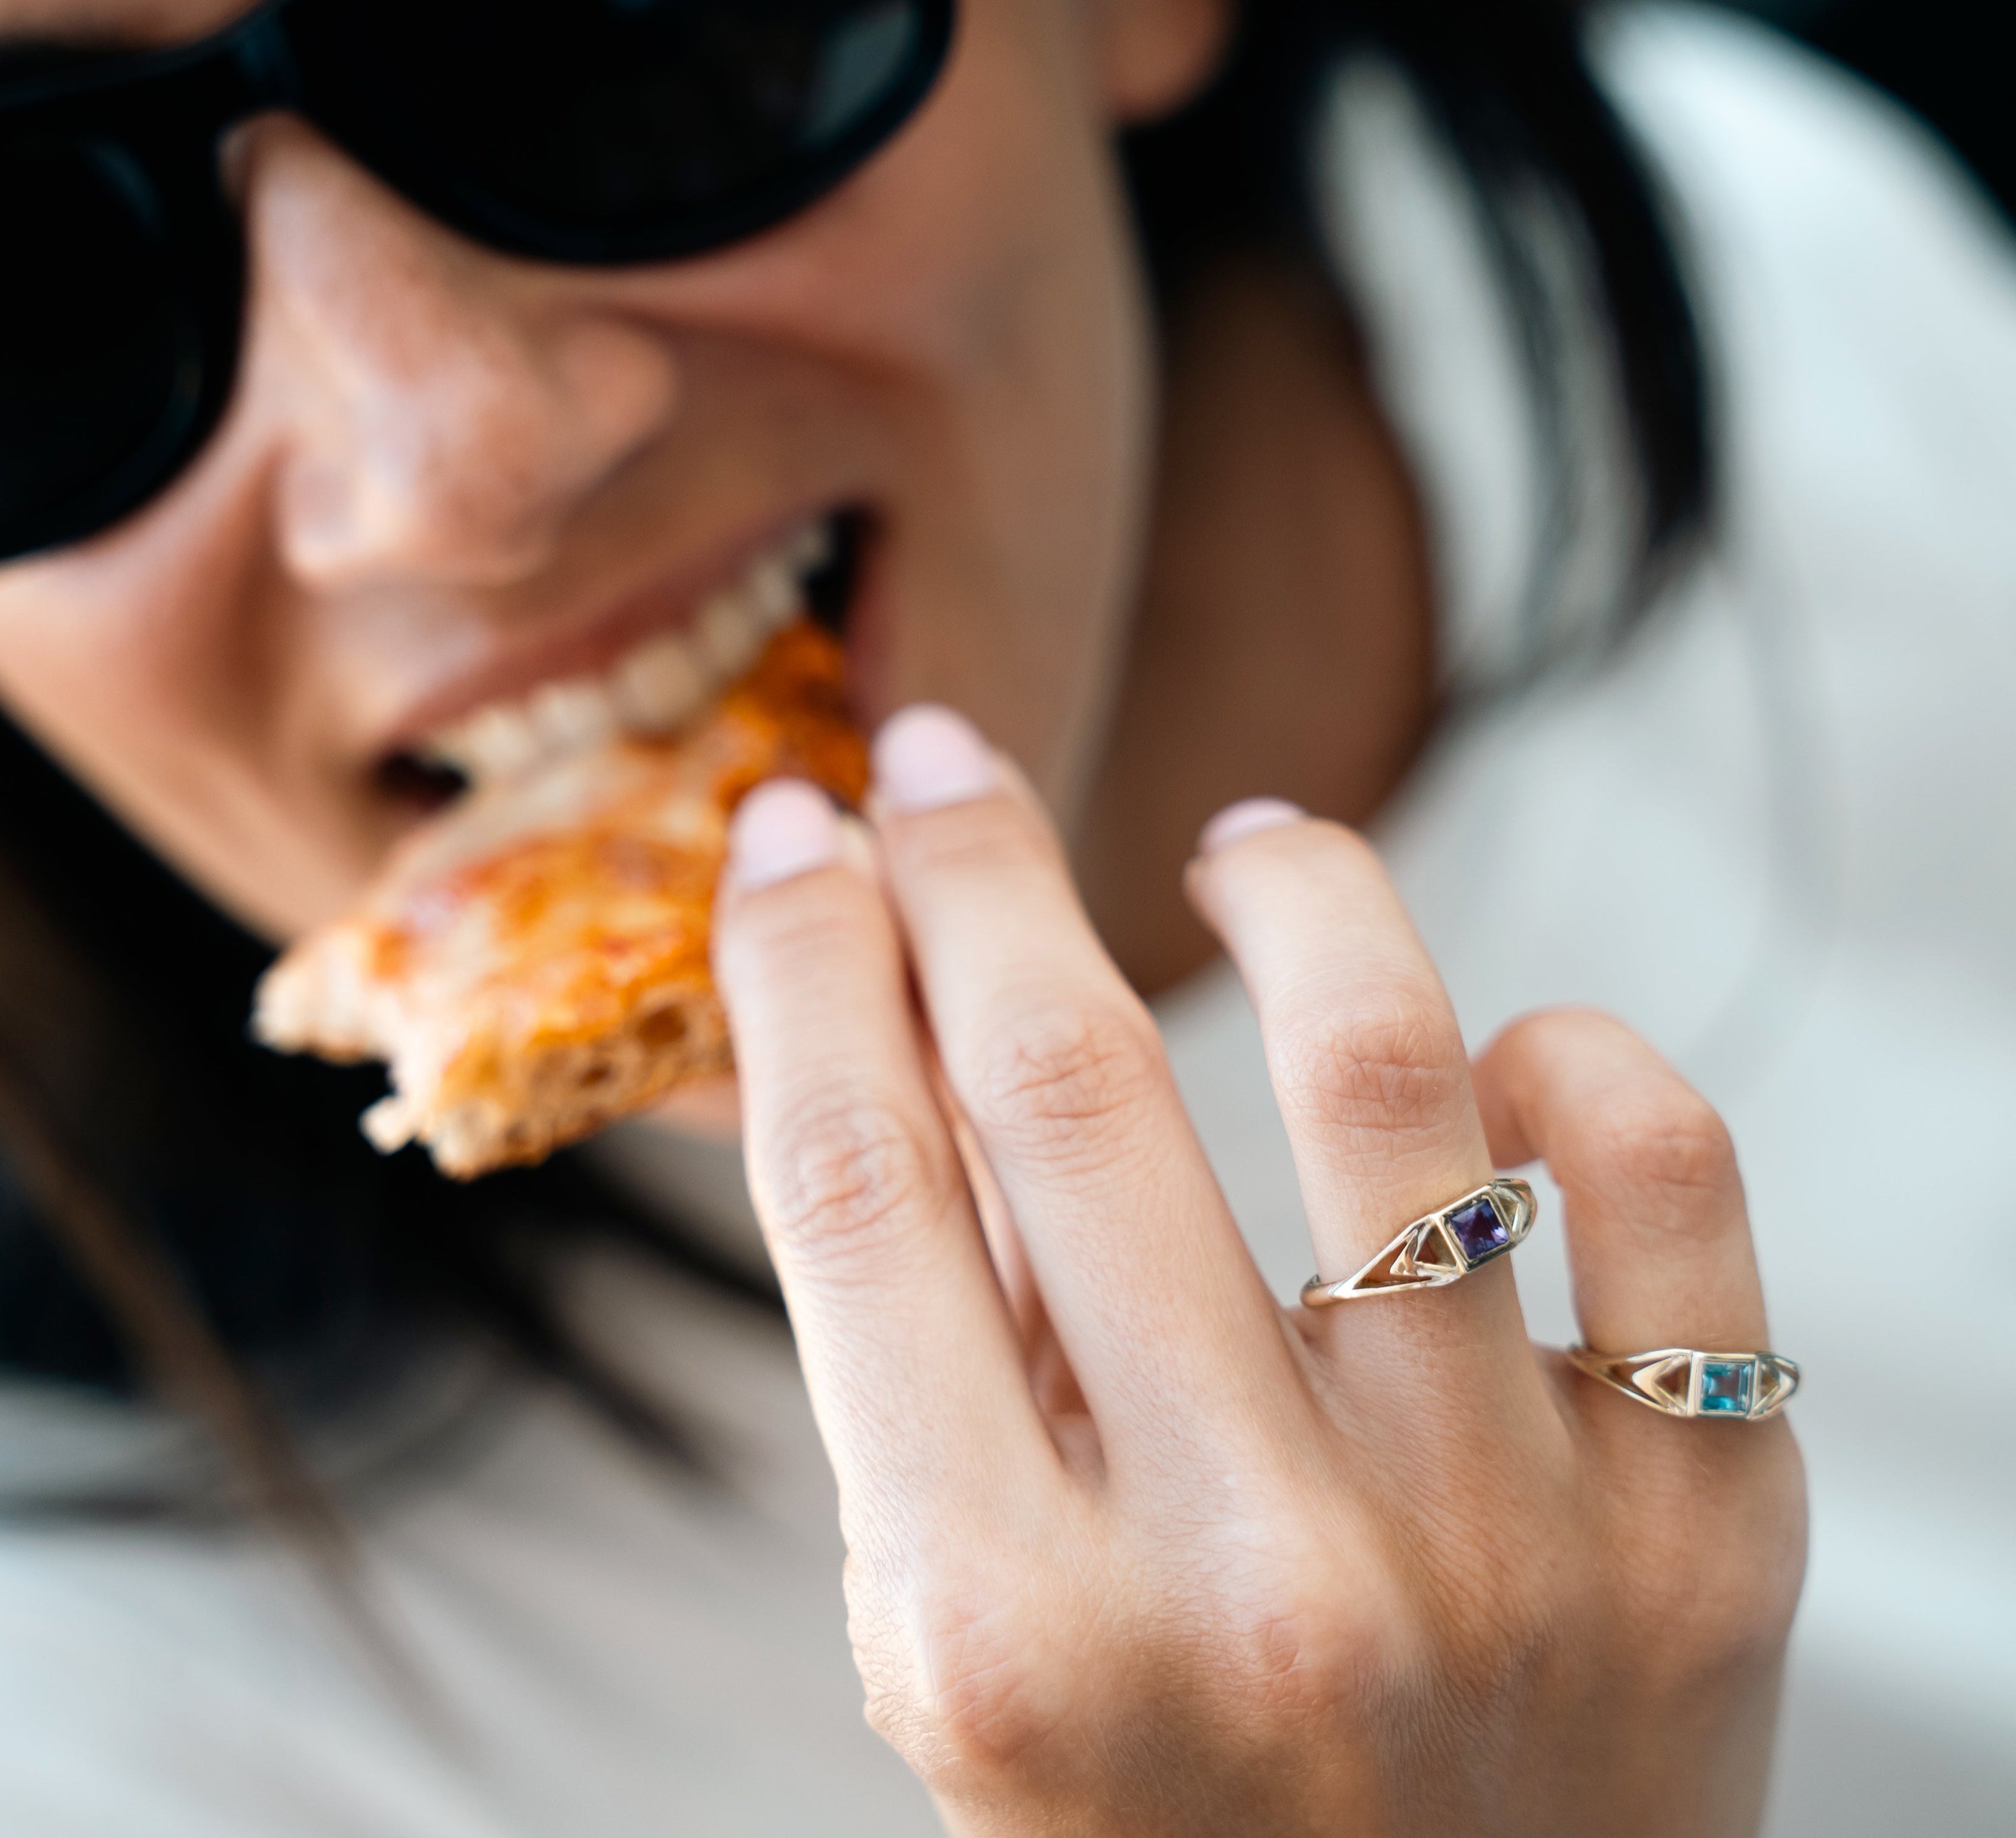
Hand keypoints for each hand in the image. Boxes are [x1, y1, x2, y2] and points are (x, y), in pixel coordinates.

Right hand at [712, 708, 1805, 1836]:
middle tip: (937, 759)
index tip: (788, 831)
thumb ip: (932, 1359)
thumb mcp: (965, 1643)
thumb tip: (893, 1008)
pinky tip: (1489, 1042)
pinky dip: (1568, 1059)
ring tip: (1243, 847)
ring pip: (1382, 1067)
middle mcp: (1254, 1577)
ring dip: (1288, 888)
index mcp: (1010, 1631)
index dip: (799, 961)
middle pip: (1068, 1088)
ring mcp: (1502, 1546)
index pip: (857, 1182)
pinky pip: (1658, 1185)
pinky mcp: (1703, 1534)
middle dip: (968, 871)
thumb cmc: (1157, 1818)